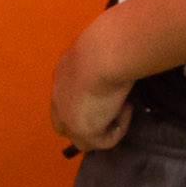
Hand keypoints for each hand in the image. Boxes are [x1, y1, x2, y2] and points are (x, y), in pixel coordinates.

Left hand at [47, 16, 142, 152]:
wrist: (105, 53)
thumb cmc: (107, 44)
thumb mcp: (99, 51)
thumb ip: (100, 62)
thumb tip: (117, 60)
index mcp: (61, 75)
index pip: (62, 101)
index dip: (79, 107)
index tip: (103, 100)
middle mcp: (58, 99)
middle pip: (63, 127)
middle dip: (85, 127)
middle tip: (111, 115)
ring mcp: (68, 118)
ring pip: (82, 140)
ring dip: (104, 129)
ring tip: (123, 107)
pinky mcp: (83, 131)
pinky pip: (103, 142)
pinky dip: (118, 129)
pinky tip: (127, 108)